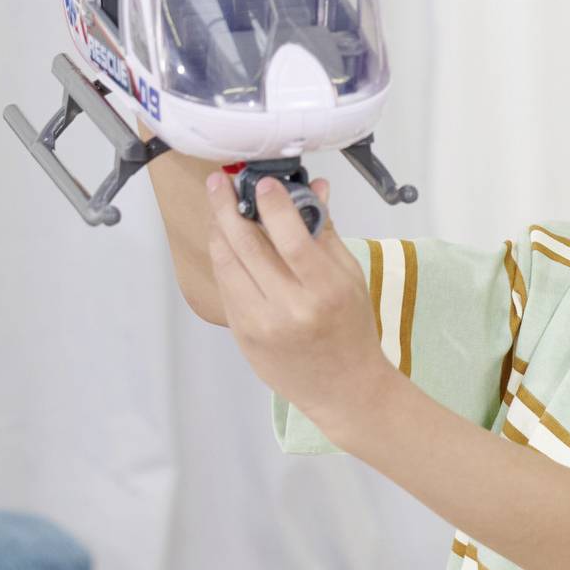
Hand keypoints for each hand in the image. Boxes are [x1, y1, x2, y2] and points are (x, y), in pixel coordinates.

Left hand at [205, 173, 392, 435]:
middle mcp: (290, 309)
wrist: (344, 388)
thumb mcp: (351, 277)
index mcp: (325, 291)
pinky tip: (224, 239)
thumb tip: (314, 187)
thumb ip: (325, 231)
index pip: (292, 238)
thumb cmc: (352, 330)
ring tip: (217, 204)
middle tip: (219, 181)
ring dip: (218, 229)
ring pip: (227, 264)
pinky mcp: (242, 335)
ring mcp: (261, 324)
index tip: (263, 181)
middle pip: (248, 246)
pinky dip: (222, 258)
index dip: (273, 205)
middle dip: (227, 207)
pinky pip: (225, 286)